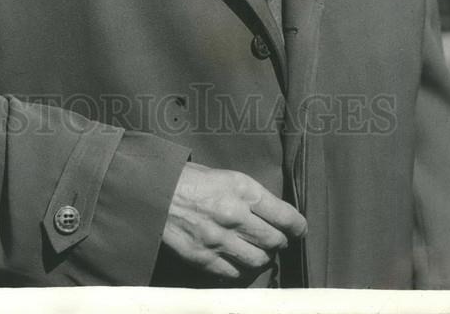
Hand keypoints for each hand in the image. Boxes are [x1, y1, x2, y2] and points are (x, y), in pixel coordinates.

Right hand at [161, 162, 306, 280]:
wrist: (151, 191)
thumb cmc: (186, 178)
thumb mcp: (222, 175)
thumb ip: (247, 195)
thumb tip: (269, 213)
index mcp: (241, 189)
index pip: (285, 216)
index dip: (297, 226)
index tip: (299, 229)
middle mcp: (234, 215)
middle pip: (274, 240)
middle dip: (279, 241)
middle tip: (275, 239)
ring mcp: (219, 240)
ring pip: (259, 260)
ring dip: (262, 257)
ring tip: (257, 250)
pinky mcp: (204, 258)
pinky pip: (235, 274)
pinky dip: (241, 269)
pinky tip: (238, 260)